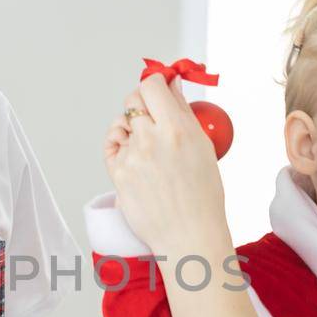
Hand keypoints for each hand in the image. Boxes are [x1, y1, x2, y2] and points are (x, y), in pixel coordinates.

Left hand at [103, 72, 229, 255]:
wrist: (188, 233)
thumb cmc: (201, 195)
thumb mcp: (203, 146)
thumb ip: (183, 111)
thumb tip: (172, 84)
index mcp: (177, 128)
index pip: (152, 85)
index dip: (154, 83)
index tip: (158, 88)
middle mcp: (152, 138)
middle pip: (133, 99)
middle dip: (142, 104)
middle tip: (153, 117)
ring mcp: (132, 156)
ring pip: (122, 124)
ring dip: (133, 129)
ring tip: (149, 148)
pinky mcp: (117, 173)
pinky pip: (112, 145)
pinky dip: (121, 146)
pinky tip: (135, 156)